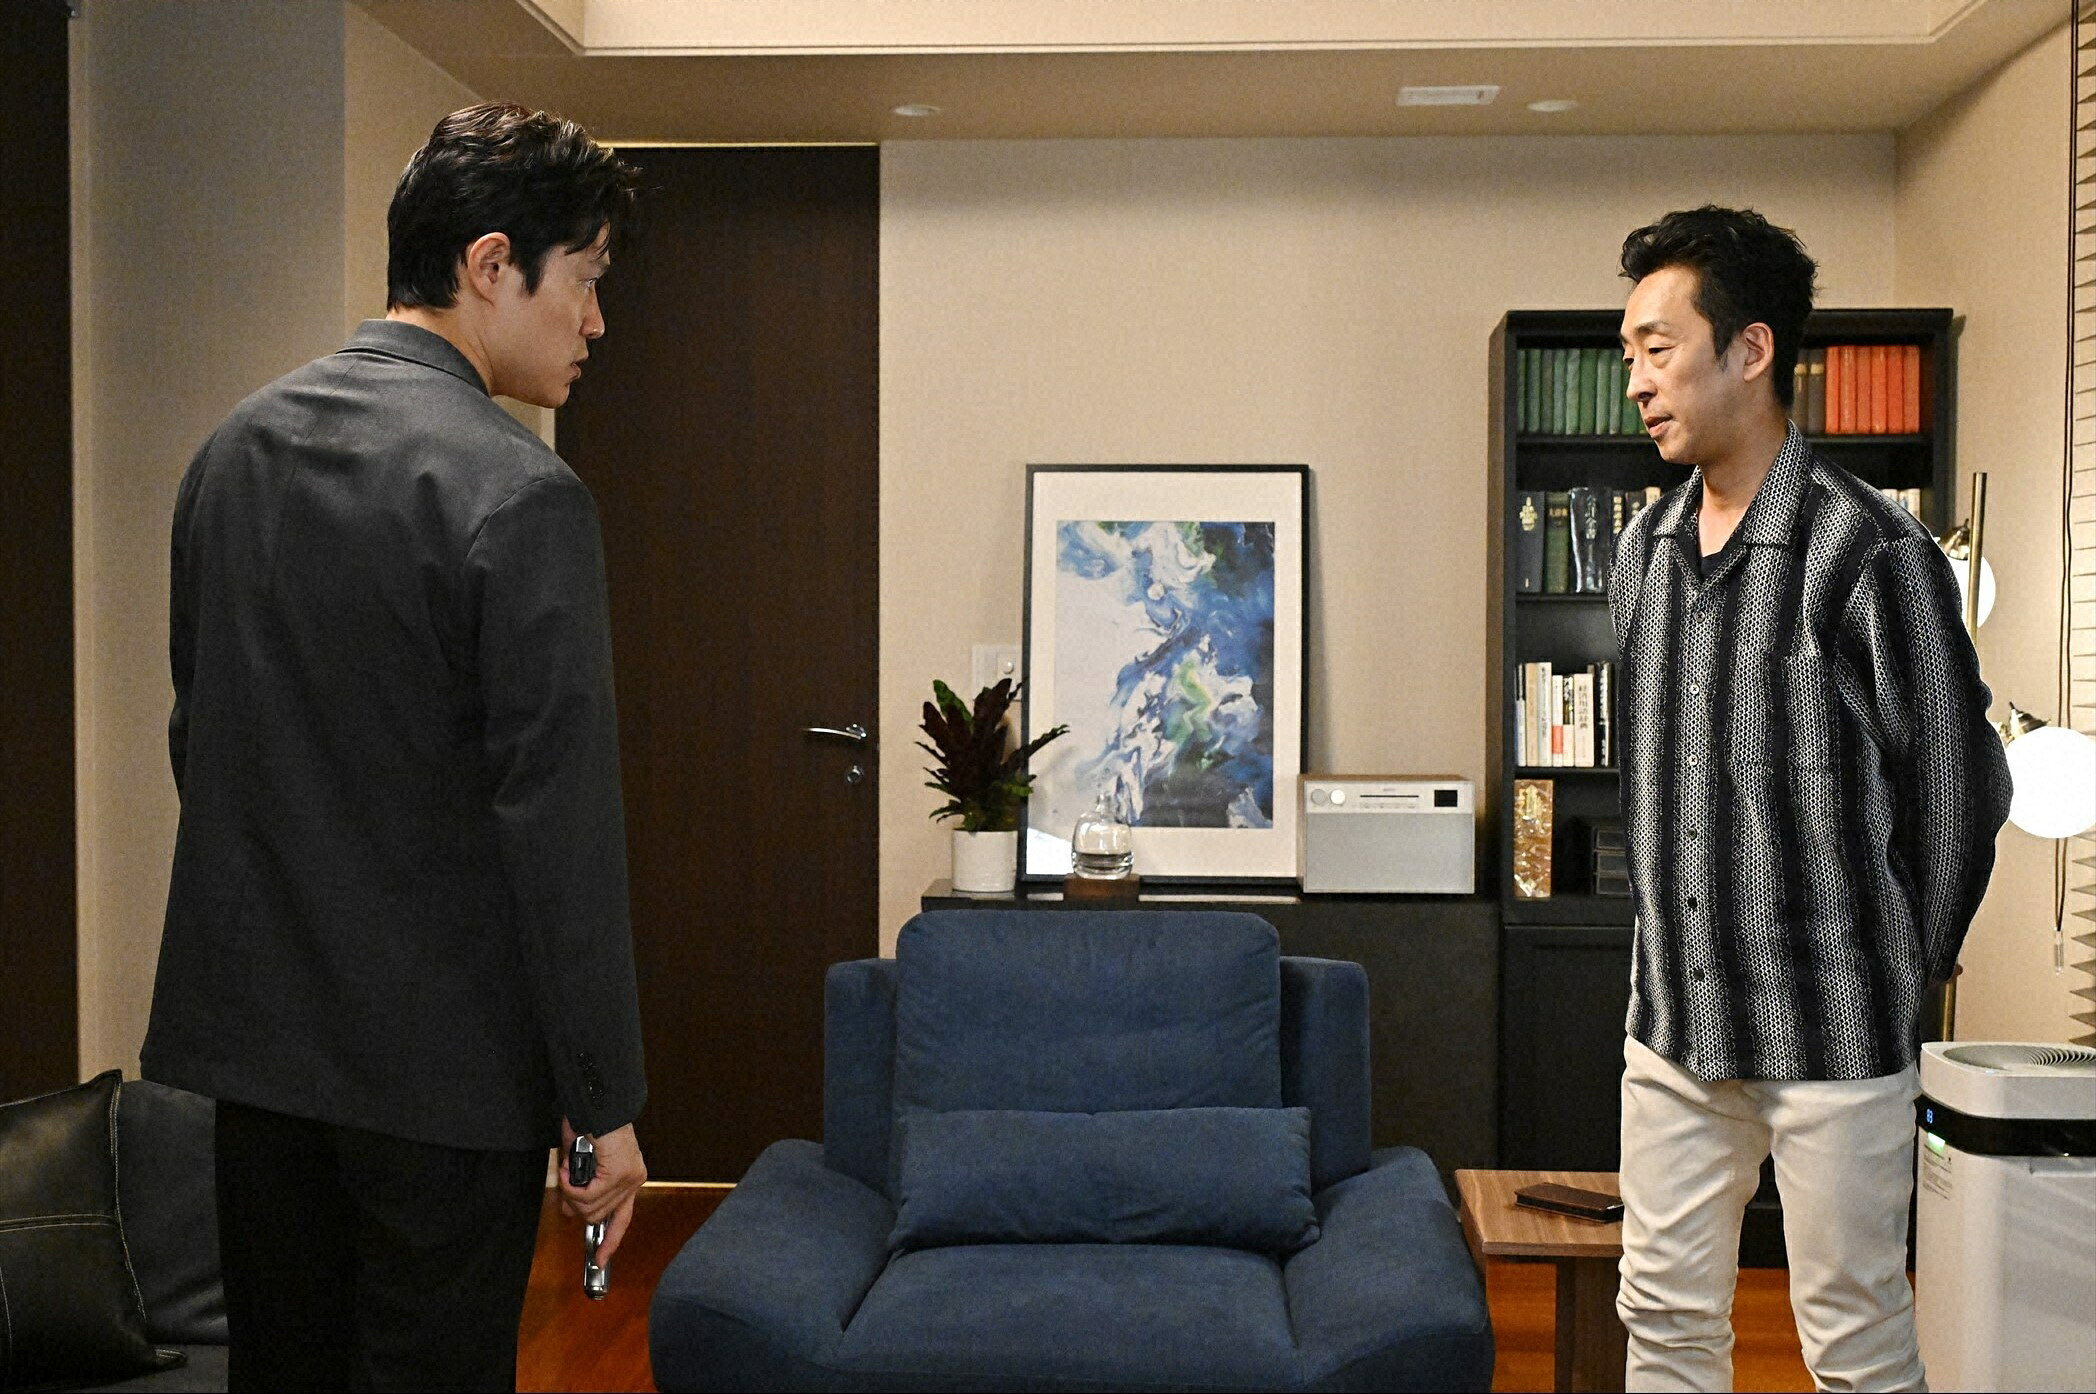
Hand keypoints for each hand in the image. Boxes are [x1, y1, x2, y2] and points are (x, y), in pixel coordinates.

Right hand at [558, 1119, 646, 1265]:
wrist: (597, 1103)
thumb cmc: (591, 1126)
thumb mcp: (583, 1165)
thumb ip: (580, 1190)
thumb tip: (568, 1212)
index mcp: (629, 1179)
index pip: (622, 1219)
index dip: (610, 1241)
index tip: (600, 1261)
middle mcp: (634, 1181)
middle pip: (597, 1217)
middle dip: (574, 1205)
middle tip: (565, 1183)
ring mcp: (628, 1179)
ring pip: (589, 1208)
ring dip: (570, 1192)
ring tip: (567, 1170)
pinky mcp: (618, 1174)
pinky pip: (586, 1195)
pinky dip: (570, 1185)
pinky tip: (568, 1168)